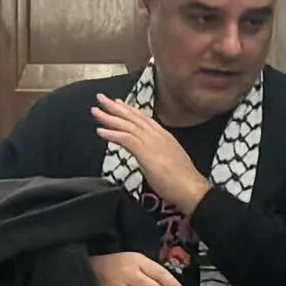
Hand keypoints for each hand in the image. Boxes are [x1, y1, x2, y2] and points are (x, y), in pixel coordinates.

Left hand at [87, 96, 208, 217]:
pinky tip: (100, 131)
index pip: (144, 119)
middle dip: (116, 107)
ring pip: (127, 125)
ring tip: (95, 111)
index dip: (130, 110)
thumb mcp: (169, 161)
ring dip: (109, 117)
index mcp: (164, 136)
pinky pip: (125, 138)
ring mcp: (151, 141)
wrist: (190, 188)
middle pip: (133, 117)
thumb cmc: (182, 180)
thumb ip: (158, 155)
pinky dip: (112, 134)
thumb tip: (151, 158)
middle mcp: (157, 134)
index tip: (118, 103)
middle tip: (101, 98)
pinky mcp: (145, 151)